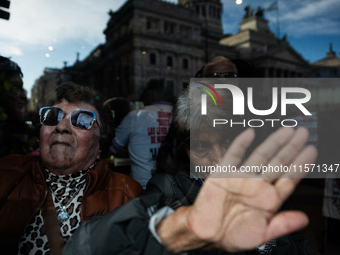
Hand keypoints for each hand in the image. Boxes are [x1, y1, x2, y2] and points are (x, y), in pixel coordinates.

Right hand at [157, 127, 316, 252]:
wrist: (206, 234)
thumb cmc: (232, 236)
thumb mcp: (261, 234)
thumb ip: (282, 225)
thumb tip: (304, 219)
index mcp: (268, 199)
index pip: (288, 178)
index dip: (300, 165)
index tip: (311, 152)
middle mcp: (257, 185)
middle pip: (278, 163)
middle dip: (291, 148)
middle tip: (303, 133)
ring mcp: (241, 177)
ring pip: (260, 156)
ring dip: (273, 143)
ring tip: (286, 131)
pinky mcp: (223, 173)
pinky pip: (233, 155)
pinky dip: (240, 144)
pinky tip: (250, 134)